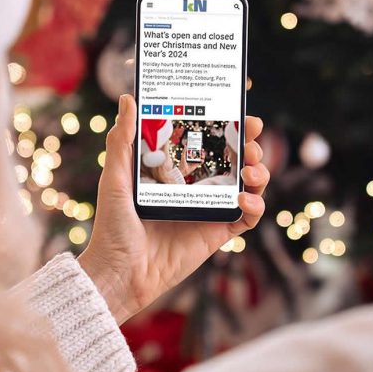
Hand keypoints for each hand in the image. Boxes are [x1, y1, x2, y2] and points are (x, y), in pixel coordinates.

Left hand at [78, 95, 268, 323]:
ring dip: (259, 171)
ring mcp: (209, 208)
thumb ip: (122, 139)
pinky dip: (255, 206)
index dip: (226, 124)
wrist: (121, 272)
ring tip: (251, 168)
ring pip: (248, 184)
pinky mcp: (218, 232)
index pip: (206, 139)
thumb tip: (128, 98)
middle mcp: (195, 185)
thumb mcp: (115, 177)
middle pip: (233, 157)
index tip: (237, 108)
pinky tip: (245, 199)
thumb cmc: (113, 225)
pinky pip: (247, 218)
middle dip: (249, 142)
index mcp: (174, 168)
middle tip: (252, 132)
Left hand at [177, 141, 203, 176]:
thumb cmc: (182, 163)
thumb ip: (184, 151)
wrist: (183, 170)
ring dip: (203, 156)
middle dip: (201, 152)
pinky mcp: (196, 165)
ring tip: (202, 155)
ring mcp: (195, 161)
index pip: (195, 151)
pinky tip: (202, 160)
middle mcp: (193, 158)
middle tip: (202, 150)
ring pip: (200, 157)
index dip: (198, 149)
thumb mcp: (183, 156)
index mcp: (190, 155)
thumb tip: (185, 145)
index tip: (200, 147)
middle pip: (199, 154)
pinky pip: (201, 162)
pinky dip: (202, 161)